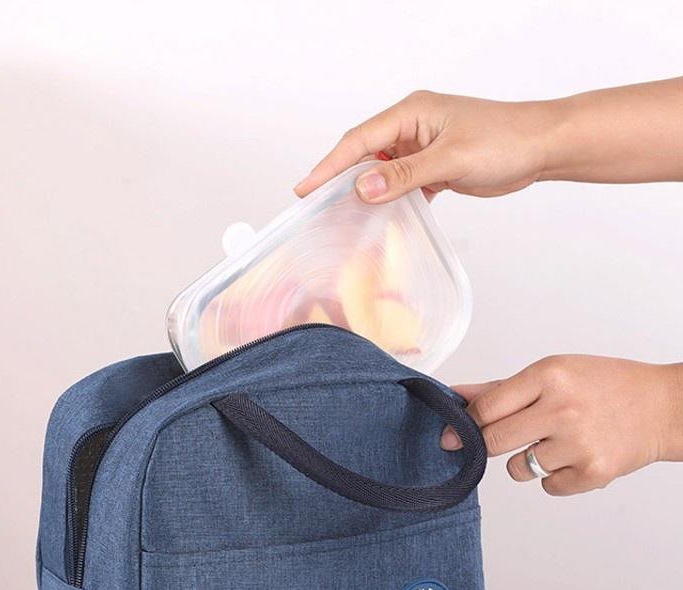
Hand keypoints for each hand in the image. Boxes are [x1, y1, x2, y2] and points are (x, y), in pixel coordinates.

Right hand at [294, 91, 555, 202]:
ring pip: (382, 173)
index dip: (330, 166)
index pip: (359, 141)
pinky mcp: (433, 167)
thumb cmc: (504, 140)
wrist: (541, 147)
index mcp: (411, 113)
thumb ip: (404, 174)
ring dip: (367, 194)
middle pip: (365, 155)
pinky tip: (383, 219)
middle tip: (318, 208)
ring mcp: (422, 148)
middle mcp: (412, 127)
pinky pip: (402, 185)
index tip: (306, 189)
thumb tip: (362, 187)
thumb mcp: (449, 158)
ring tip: (344, 219)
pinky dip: (391, 201)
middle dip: (342, 180)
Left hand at [441, 355, 682, 495]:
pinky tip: (574, 456)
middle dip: (485, 446)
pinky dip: (555, 477)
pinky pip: (548, 487)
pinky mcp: (594, 473)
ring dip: (525, 462)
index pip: (486, 408)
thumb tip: (453, 396)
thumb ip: (499, 389)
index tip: (451, 433)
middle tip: (496, 442)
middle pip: (493, 442)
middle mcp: (563, 409)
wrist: (664, 407)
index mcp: (549, 376)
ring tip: (554, 443)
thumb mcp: (552, 373)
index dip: (463, 424)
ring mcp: (579, 443)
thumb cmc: (604, 385)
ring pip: (517, 470)